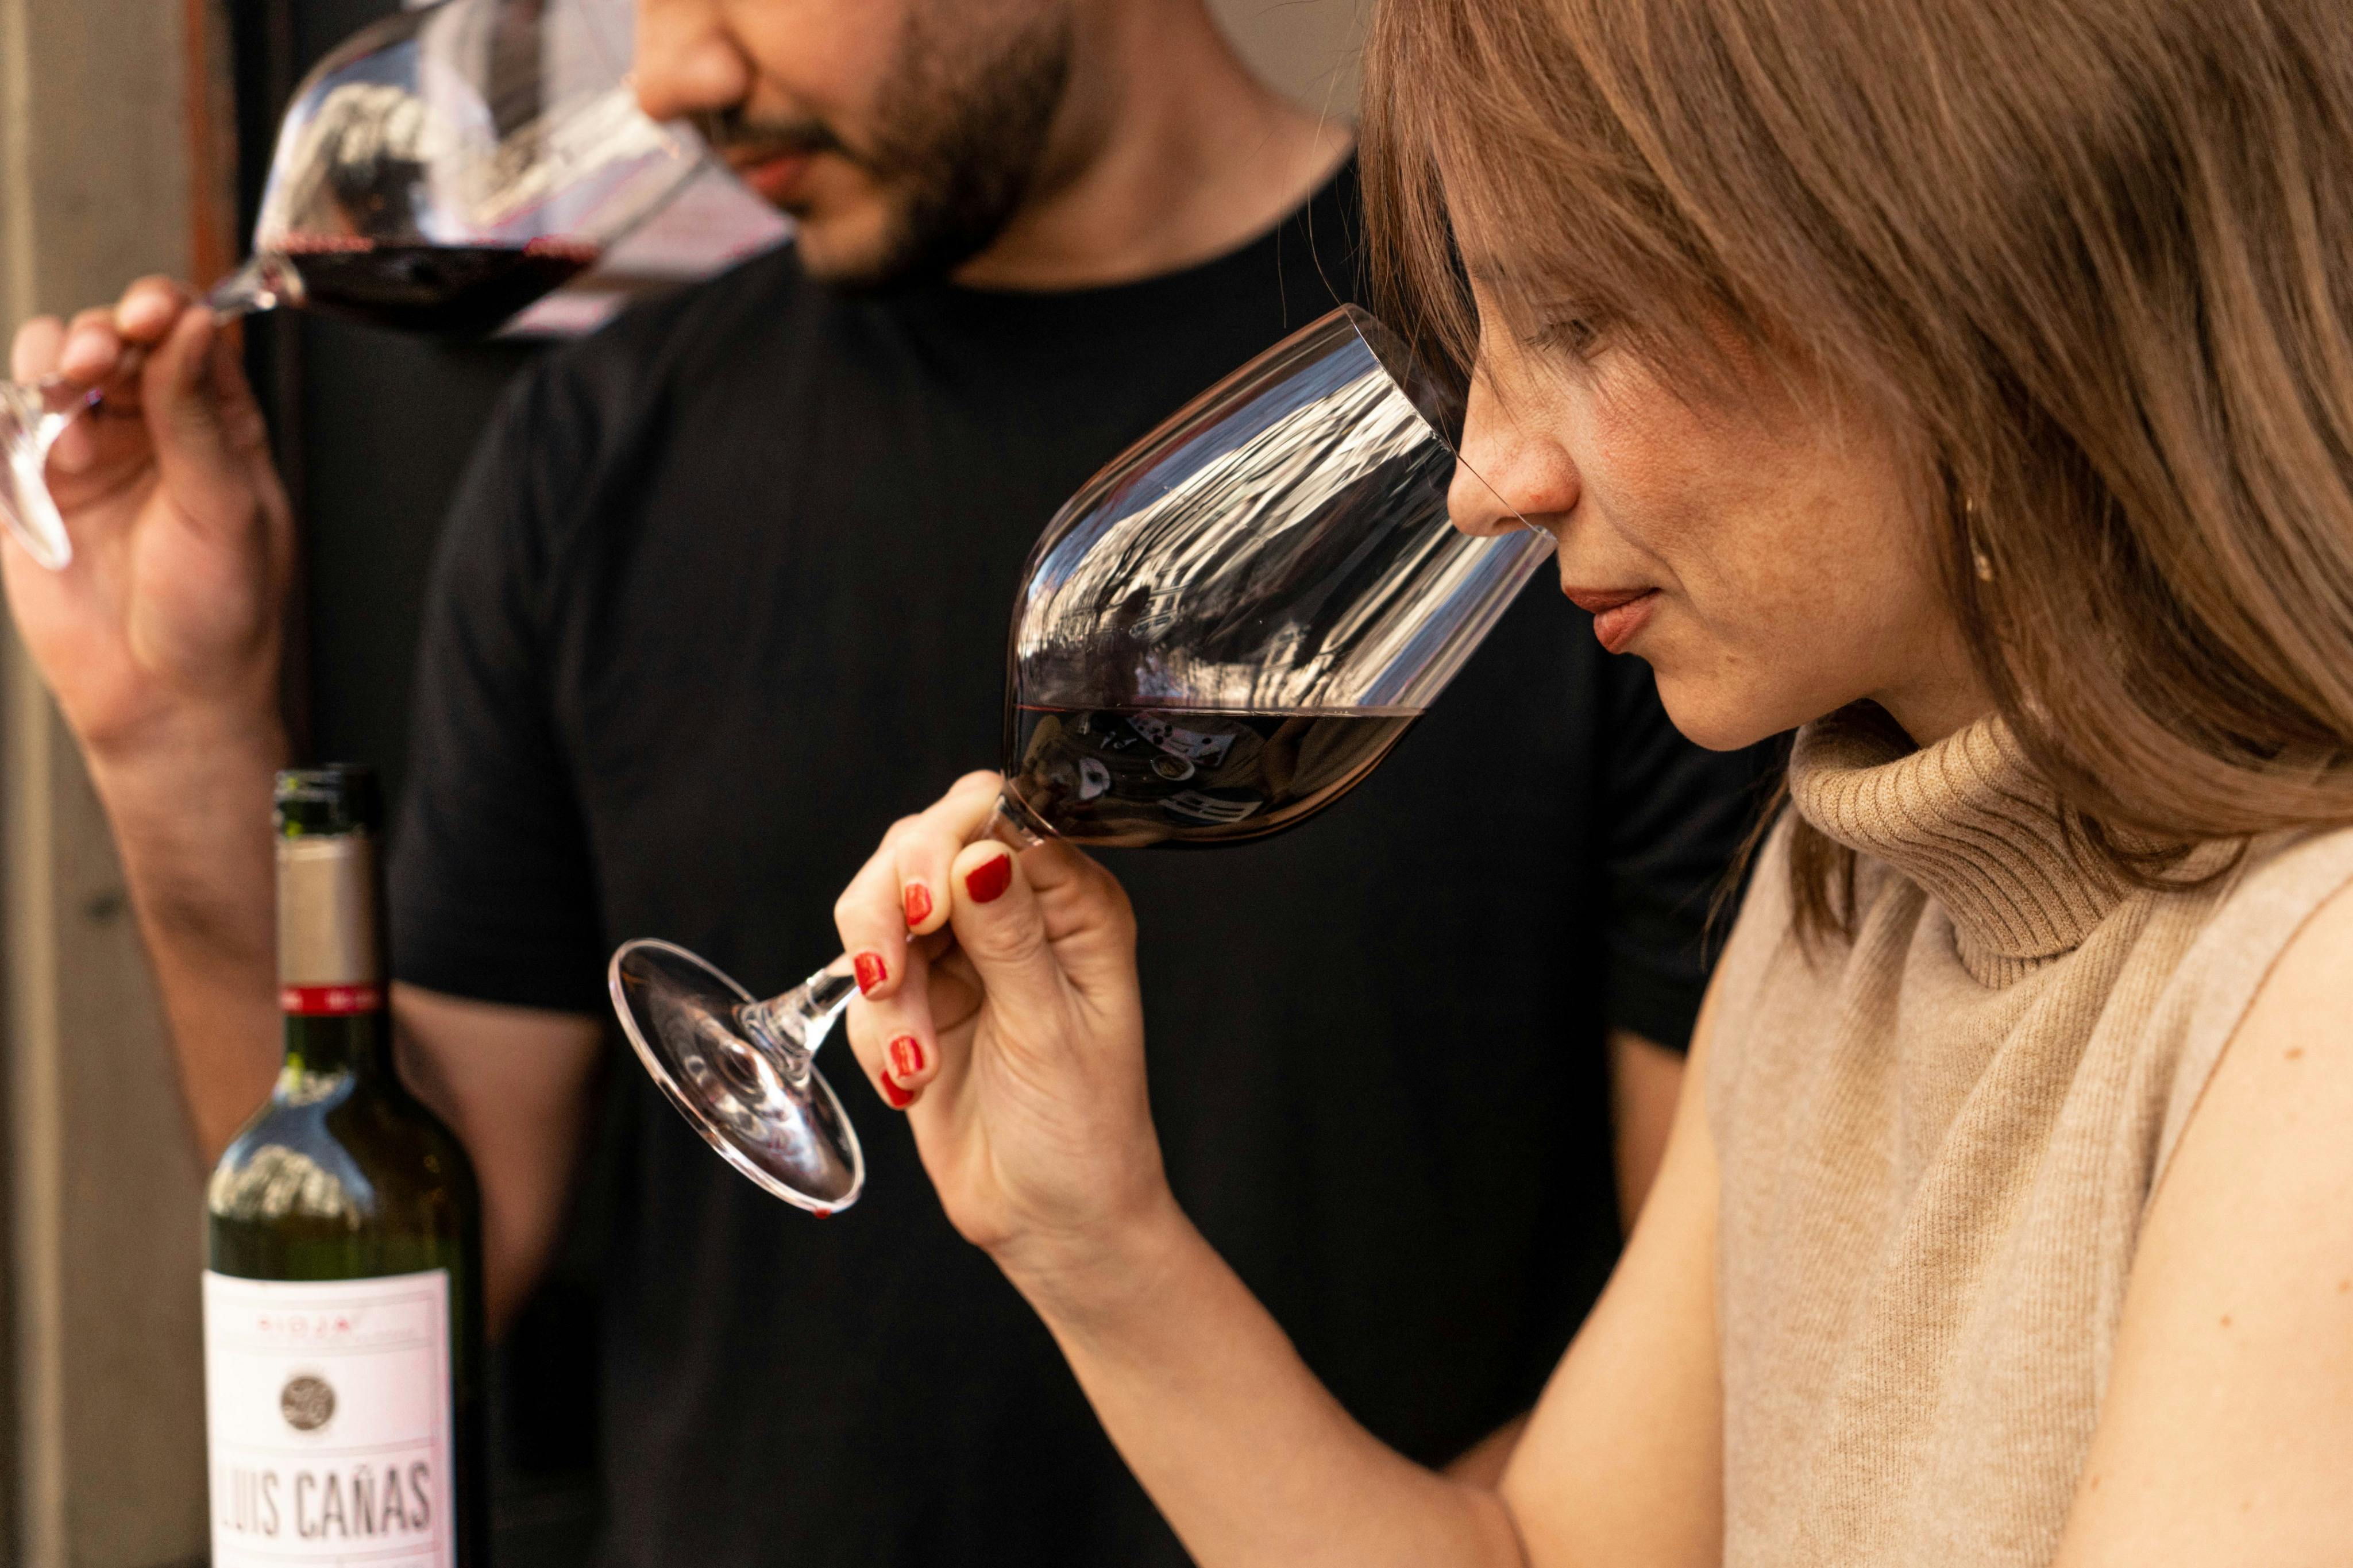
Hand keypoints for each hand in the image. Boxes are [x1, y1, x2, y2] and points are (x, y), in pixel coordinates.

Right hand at [4, 278, 291, 761]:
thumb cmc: (220, 613)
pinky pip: (6, 420)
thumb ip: (199, 415)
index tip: (153, 312)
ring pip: (50, 364)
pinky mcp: (30, 485)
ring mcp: (86, 450)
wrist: (164, 697)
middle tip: (99, 361)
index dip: (165, 309)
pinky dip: (16, 413)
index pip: (187, 335)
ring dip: (54, 364)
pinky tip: (48, 444)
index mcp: (216, 424)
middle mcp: (150, 426)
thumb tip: (195, 327)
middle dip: (101, 333)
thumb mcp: (226, 507)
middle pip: (112, 337)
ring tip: (75, 410)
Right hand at [834, 772, 1176, 1291]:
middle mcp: (1016, 911)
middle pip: (919, 847)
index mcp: (1073, 903)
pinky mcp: (917, 998)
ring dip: (883, 989)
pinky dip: (876, 1034)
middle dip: (889, 913)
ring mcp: (963, 953)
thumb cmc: (1084, 1134)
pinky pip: (864, 984)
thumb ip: (1010, 938)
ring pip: (877, 910)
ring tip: (915, 1062)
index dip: (946, 842)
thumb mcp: (1051, 1033)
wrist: (1052, 1224)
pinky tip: (912, 1083)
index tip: (925, 906)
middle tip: (887, 978)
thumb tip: (979, 853)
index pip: (998, 814)